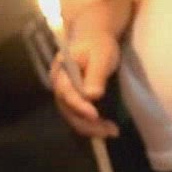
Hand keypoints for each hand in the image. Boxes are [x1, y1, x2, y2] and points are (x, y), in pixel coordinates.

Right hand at [50, 19, 120, 140]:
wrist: (93, 38)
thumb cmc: (98, 45)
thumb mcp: (101, 55)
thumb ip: (96, 74)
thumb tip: (92, 96)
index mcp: (61, 72)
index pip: (67, 93)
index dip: (79, 106)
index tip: (95, 115)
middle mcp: (59, 86)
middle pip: (67, 110)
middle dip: (87, 123)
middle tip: (109, 131)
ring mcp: (65, 94)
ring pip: (72, 116)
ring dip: (90, 128)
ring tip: (112, 132)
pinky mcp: (73, 99)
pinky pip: (78, 115)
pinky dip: (91, 124)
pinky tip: (106, 128)